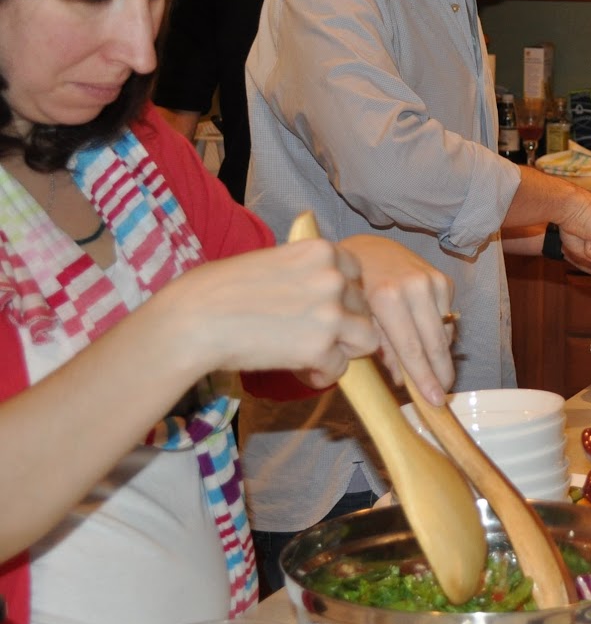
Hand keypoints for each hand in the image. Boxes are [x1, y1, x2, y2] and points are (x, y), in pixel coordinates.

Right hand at [150, 240, 380, 382]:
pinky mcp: (320, 348)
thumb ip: (305, 271)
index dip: (343, 295)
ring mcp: (331, 313)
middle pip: (364, 307)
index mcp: (321, 250)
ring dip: (343, 349)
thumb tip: (328, 289)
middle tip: (312, 336)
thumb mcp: (271, 261)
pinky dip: (323, 373)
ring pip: (366, 338)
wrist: (192, 320)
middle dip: (343, 325)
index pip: (358, 275)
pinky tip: (301, 370)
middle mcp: (333, 278)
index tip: (320, 308)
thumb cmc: (217, 290)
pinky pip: (340, 368)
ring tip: (313, 355)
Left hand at [337, 234, 455, 403]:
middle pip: (434, 343)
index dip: (424, 378)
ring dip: (440, 356)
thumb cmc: (354, 289)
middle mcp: (414, 287)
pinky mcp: (444, 279)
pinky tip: (427, 340)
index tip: (435, 400)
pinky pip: (448, 318)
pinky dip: (440, 334)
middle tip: (443, 396)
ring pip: (445, 333)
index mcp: (386, 297)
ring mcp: (432, 281)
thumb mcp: (357, 319)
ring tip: (433, 372)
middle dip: (441, 373)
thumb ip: (379, 349)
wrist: (368, 249)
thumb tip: (401, 380)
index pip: (412, 348)